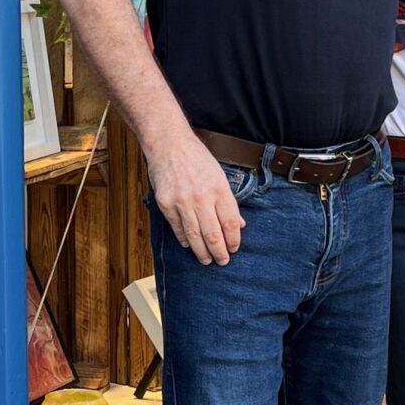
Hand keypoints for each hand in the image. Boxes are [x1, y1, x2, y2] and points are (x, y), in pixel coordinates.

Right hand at [147, 132, 243, 264]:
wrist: (169, 144)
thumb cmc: (196, 157)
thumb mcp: (219, 175)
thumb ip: (228, 201)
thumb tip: (238, 224)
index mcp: (219, 189)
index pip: (230, 223)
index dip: (234, 240)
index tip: (234, 248)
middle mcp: (202, 197)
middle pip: (213, 234)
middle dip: (219, 252)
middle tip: (222, 261)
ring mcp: (182, 202)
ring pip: (195, 236)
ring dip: (202, 252)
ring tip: (207, 260)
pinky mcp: (166, 204)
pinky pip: (177, 228)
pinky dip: (184, 239)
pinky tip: (189, 245)